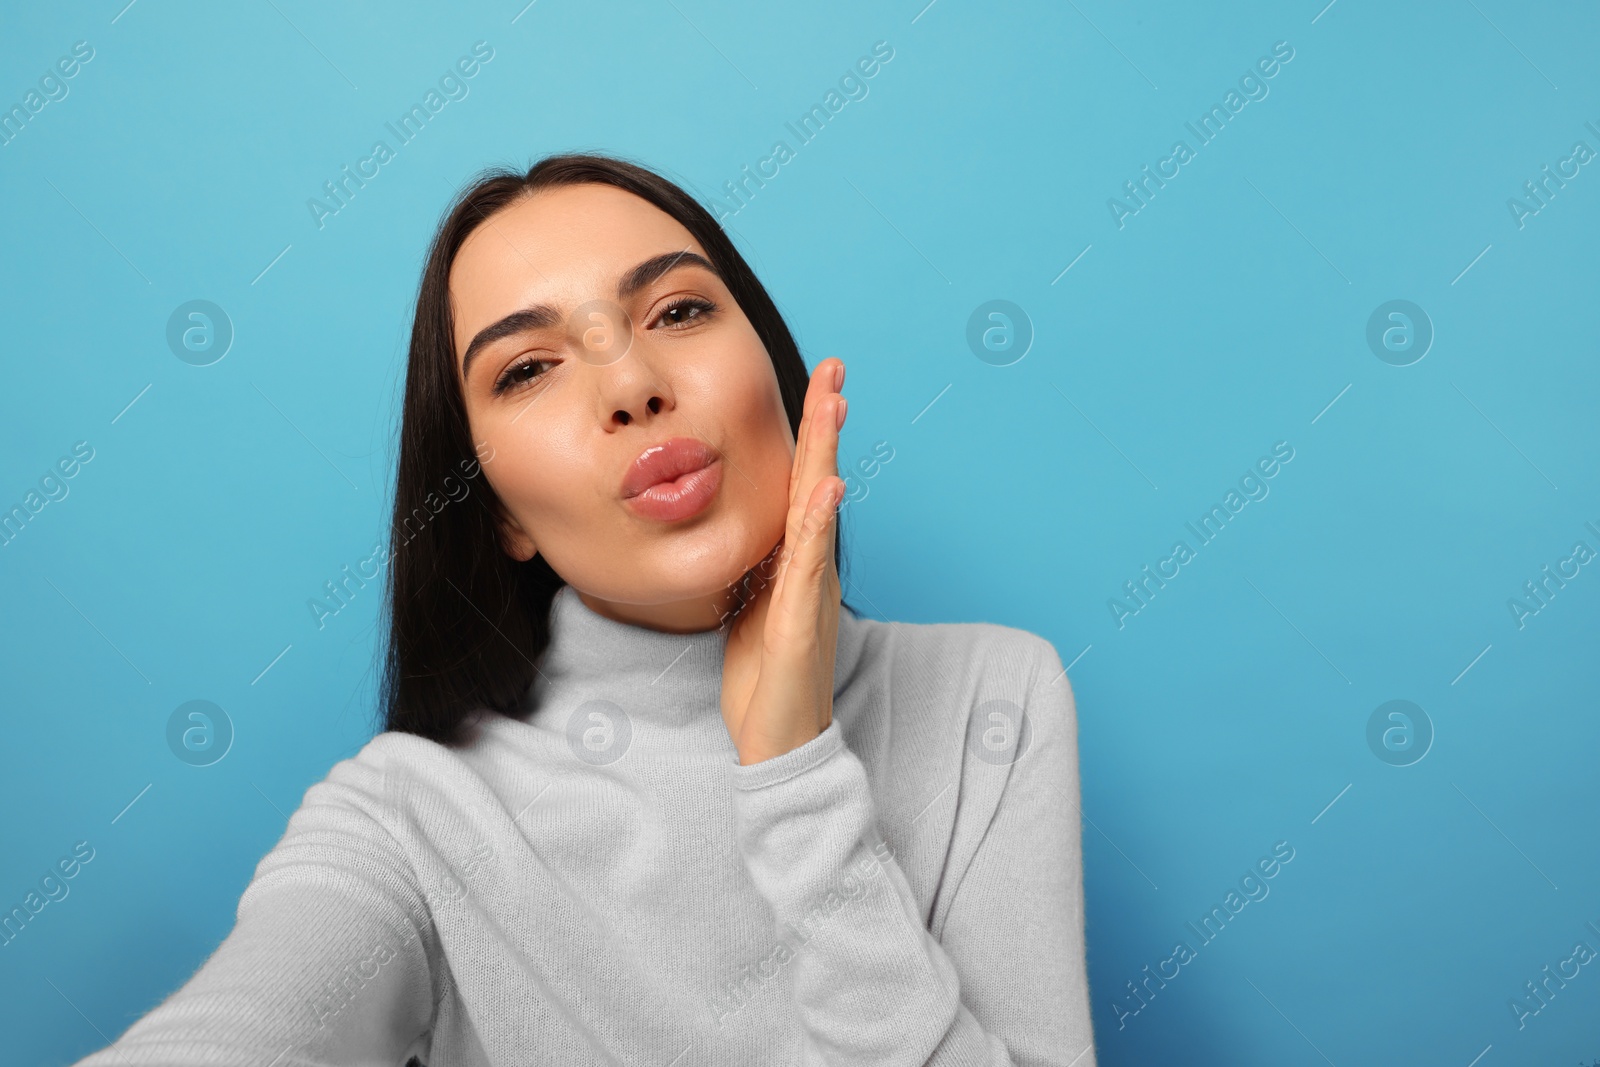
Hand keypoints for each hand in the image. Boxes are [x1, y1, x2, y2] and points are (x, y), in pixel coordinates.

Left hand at [720, 357, 846, 765]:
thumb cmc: (767, 678)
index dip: (812, 434)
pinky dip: (818, 524)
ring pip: (820, 510)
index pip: (805, 484)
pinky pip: (809, 565)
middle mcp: (813, 568)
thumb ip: (759, 565)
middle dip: (827, 423)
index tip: (819, 383)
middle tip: (836, 368)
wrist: (780, 741)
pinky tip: (828, 488)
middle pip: (821, 481)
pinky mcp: (802, 622)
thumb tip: (748, 529)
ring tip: (834, 406)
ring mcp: (812, 592)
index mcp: (797, 562)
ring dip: (828, 455)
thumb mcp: (752, 605)